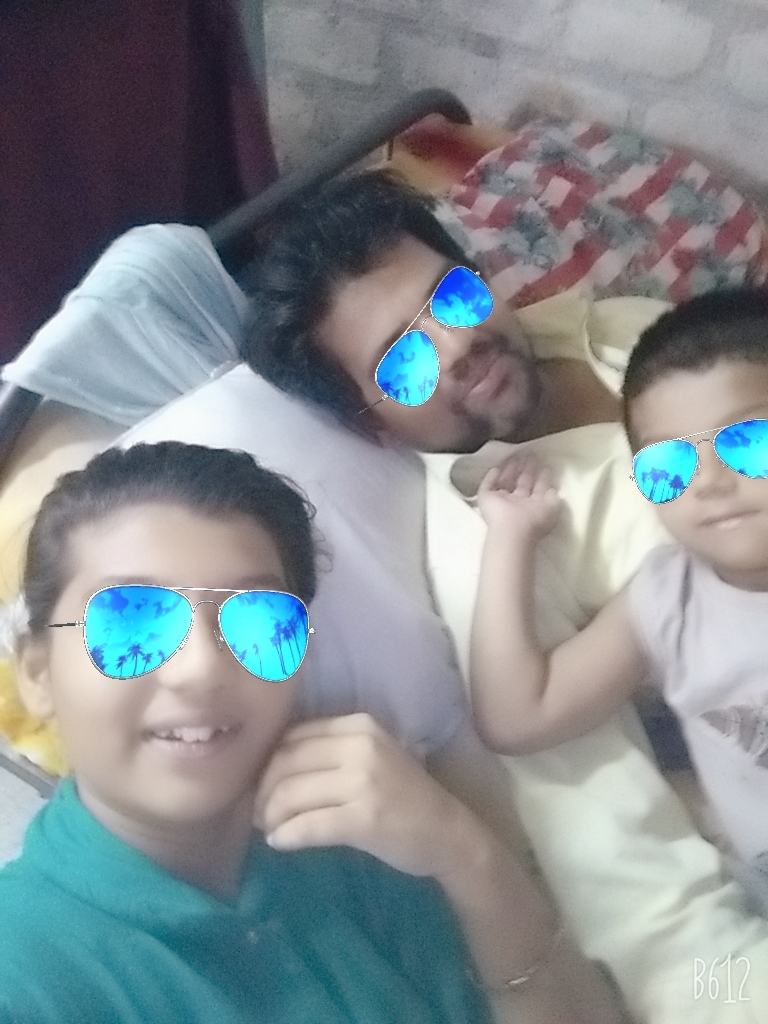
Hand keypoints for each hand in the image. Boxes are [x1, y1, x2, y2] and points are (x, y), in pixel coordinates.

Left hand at [253, 712, 472, 879]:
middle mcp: (361, 746)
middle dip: (263, 791)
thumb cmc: (403, 795)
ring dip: (270, 816)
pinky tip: (280, 844)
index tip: (261, 785)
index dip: (267, 761)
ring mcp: (364, 782)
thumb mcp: (370, 756)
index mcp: (359, 725)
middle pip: (286, 762)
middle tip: (258, 813)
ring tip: (270, 829)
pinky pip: (308, 825)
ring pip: (292, 794)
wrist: (447, 832)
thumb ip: (330, 751)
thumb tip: (269, 765)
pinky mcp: (364, 818)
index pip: (293, 735)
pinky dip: (286, 836)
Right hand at [476, 452, 561, 539]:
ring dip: (510, 470)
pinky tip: (496, 468)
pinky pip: (488, 485)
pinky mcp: (486, 498)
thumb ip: (554, 496)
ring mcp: (501, 502)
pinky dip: (491, 477)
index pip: (537, 489)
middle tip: (529, 456)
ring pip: (505, 482)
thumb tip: (553, 488)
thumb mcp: (553, 507)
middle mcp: (517, 504)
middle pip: (521, 484)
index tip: (543, 465)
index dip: (540, 477)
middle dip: (526, 470)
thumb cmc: (535, 519)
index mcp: (533, 507)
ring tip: (515, 457)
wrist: (512, 529)